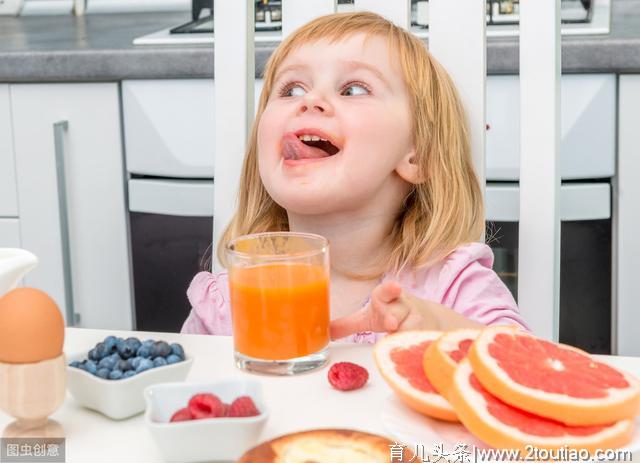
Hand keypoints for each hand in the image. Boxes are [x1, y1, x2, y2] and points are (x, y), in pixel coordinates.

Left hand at [329, 280, 482, 339]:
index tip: (395, 287)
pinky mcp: (426, 333)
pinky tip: (415, 350)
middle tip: (390, 324)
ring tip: (399, 337)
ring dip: (403, 333)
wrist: (421, 318)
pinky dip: (416, 345)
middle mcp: (403, 307)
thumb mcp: (368, 318)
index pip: (387, 291)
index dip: (390, 289)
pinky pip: (421, 340)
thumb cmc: (388, 315)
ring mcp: (417, 320)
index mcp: (385, 298)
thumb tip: (324, 331)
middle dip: (394, 317)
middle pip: (398, 311)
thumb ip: (347, 324)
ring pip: (411, 327)